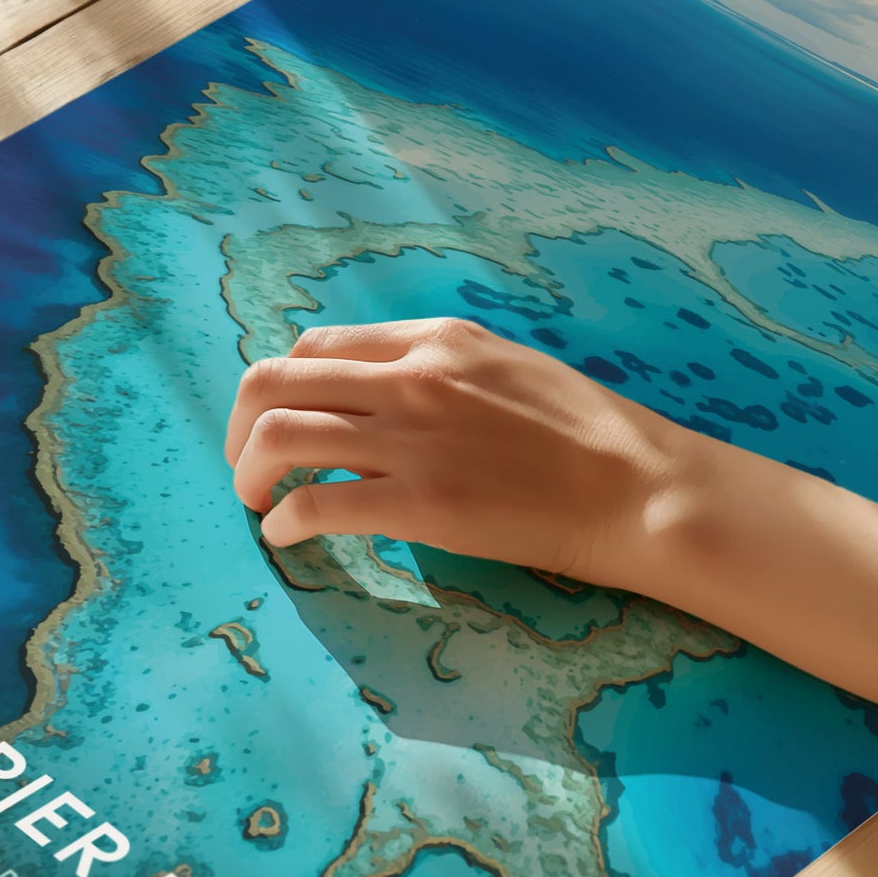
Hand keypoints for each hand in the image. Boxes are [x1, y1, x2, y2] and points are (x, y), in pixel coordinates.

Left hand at [225, 317, 696, 588]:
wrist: (637, 486)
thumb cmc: (584, 433)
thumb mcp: (503, 367)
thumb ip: (436, 371)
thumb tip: (376, 398)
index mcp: (432, 339)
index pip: (316, 346)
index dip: (282, 387)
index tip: (281, 423)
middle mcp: (411, 377)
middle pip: (275, 381)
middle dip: (240, 427)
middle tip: (247, 467)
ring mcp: (413, 439)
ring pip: (279, 435)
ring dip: (249, 473)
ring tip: (256, 503)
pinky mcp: (421, 503)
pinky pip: (316, 503)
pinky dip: (284, 521)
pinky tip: (287, 537)